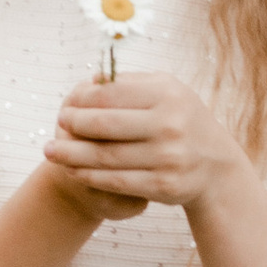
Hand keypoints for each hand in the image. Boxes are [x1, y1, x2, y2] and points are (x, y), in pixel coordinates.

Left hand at [44, 67, 252, 216]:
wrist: (215, 165)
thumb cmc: (181, 120)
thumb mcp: (167, 92)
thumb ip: (130, 84)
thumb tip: (90, 81)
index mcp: (168, 94)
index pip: (111, 94)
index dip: (82, 100)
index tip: (67, 105)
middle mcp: (170, 124)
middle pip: (105, 125)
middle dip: (73, 126)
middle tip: (57, 125)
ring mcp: (168, 157)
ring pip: (106, 157)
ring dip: (72, 155)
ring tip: (51, 152)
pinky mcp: (164, 185)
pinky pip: (117, 181)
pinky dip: (90, 176)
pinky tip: (73, 170)